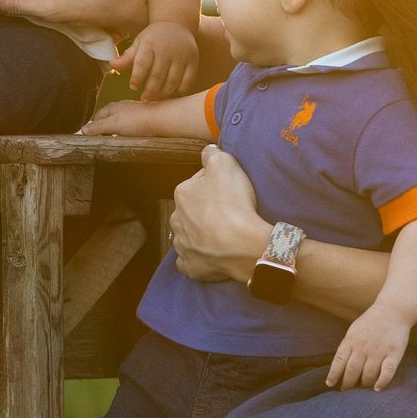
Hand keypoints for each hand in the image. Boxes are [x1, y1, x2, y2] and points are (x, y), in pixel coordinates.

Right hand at [80, 99, 160, 135]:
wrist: (160, 120)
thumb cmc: (138, 121)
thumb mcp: (113, 125)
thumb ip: (98, 127)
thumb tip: (83, 130)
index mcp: (112, 107)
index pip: (96, 117)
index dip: (92, 127)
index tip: (89, 137)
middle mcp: (121, 108)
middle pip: (106, 119)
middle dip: (102, 129)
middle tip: (99, 140)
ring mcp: (131, 113)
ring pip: (117, 122)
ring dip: (113, 131)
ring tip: (112, 141)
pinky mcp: (140, 119)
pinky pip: (127, 126)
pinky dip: (123, 132)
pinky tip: (126, 138)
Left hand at [113, 20, 197, 101]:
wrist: (178, 24)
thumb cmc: (154, 38)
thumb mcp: (139, 43)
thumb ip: (127, 57)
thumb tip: (112, 65)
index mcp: (150, 44)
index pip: (142, 63)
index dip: (137, 77)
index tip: (133, 87)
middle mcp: (167, 50)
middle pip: (158, 75)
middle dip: (150, 90)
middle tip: (144, 99)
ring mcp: (182, 56)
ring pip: (172, 81)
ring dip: (163, 93)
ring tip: (156, 99)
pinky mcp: (193, 61)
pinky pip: (187, 81)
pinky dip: (179, 90)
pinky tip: (172, 93)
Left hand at [169, 144, 267, 283]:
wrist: (241, 244)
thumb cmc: (233, 203)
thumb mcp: (225, 164)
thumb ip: (212, 154)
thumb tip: (207, 150)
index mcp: (182, 194)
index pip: (197, 184)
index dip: (214, 185)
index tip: (229, 190)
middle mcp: (176, 219)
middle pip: (190, 210)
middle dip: (204, 210)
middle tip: (227, 212)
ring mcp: (182, 245)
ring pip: (187, 235)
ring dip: (199, 234)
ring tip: (221, 235)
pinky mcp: (190, 267)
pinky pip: (189, 261)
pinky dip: (197, 258)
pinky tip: (210, 256)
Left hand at [327, 306, 410, 390]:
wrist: (392, 310)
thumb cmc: (371, 322)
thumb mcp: (353, 331)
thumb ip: (347, 346)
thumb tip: (338, 365)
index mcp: (351, 341)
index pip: (338, 361)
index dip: (333, 375)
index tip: (330, 384)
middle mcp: (363, 347)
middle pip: (352, 371)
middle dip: (348, 383)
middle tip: (347, 390)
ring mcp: (379, 351)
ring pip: (368, 374)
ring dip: (364, 384)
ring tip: (363, 387)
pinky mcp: (394, 353)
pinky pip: (387, 372)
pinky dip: (382, 382)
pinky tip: (377, 388)